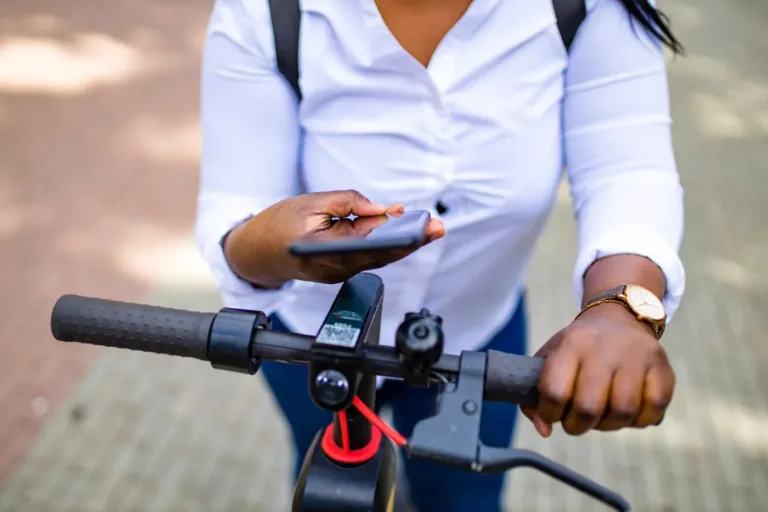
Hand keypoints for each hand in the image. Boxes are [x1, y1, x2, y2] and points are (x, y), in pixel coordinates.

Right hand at [224, 190, 444, 285]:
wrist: (254, 253)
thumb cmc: (278, 224)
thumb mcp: (310, 201)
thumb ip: (348, 202)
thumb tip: (382, 210)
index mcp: (326, 251)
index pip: (372, 244)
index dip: (400, 235)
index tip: (422, 227)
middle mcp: (335, 270)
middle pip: (381, 256)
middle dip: (411, 241)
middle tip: (437, 227)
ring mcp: (338, 274)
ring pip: (377, 258)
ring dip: (402, 243)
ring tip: (427, 227)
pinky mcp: (339, 271)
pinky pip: (368, 258)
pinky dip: (385, 245)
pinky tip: (401, 232)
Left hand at [522, 302, 674, 436]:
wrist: (620, 317)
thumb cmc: (579, 346)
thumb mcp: (550, 356)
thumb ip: (535, 394)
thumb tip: (544, 430)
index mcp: (571, 344)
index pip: (554, 391)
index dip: (549, 413)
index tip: (552, 415)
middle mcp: (605, 347)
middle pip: (589, 407)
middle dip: (577, 426)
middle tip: (576, 423)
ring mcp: (637, 357)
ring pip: (622, 412)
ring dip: (608, 426)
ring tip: (601, 417)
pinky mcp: (663, 368)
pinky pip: (653, 410)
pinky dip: (638, 420)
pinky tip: (627, 412)